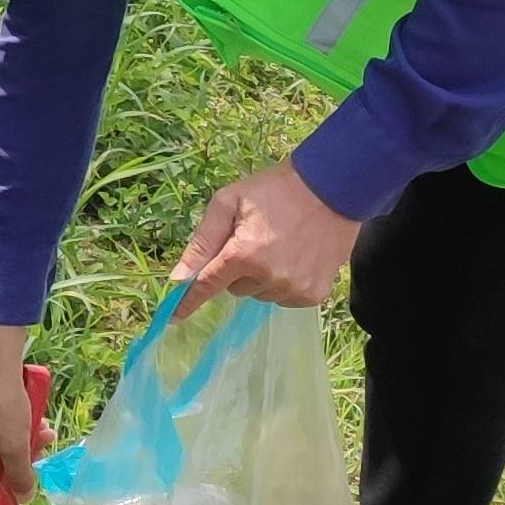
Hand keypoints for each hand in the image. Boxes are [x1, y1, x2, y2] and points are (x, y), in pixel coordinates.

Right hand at [0, 329, 45, 504]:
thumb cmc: (2, 402)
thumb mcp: (16, 442)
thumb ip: (20, 473)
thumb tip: (23, 500)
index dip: (2, 493)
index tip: (21, 498)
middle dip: (21, 457)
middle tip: (43, 449)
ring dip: (23, 438)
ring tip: (45, 429)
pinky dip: (15, 423)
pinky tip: (33, 416)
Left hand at [172, 161, 361, 308]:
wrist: (333, 188)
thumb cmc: (275, 189)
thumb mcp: (230, 202)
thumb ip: (202, 242)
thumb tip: (179, 279)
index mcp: (244, 254)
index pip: (207, 286)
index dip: (187, 302)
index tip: (171, 317)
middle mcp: (269, 278)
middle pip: (234, 288)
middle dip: (236, 268)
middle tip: (253, 239)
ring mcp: (294, 289)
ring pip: (259, 294)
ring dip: (260, 277)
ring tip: (278, 245)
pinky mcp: (313, 295)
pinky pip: (282, 299)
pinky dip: (281, 283)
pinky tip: (294, 257)